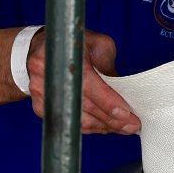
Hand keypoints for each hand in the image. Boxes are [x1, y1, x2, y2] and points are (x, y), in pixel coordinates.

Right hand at [26, 29, 140, 134]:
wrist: (41, 47)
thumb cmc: (73, 44)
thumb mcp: (98, 44)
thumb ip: (109, 67)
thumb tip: (124, 93)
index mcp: (63, 56)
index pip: (89, 86)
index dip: (108, 102)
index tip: (127, 114)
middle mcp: (48, 75)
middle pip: (85, 107)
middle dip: (112, 120)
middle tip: (133, 125)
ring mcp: (42, 93)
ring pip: (77, 120)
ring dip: (103, 127)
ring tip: (123, 128)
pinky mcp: (40, 107)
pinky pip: (70, 123)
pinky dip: (91, 127)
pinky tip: (105, 126)